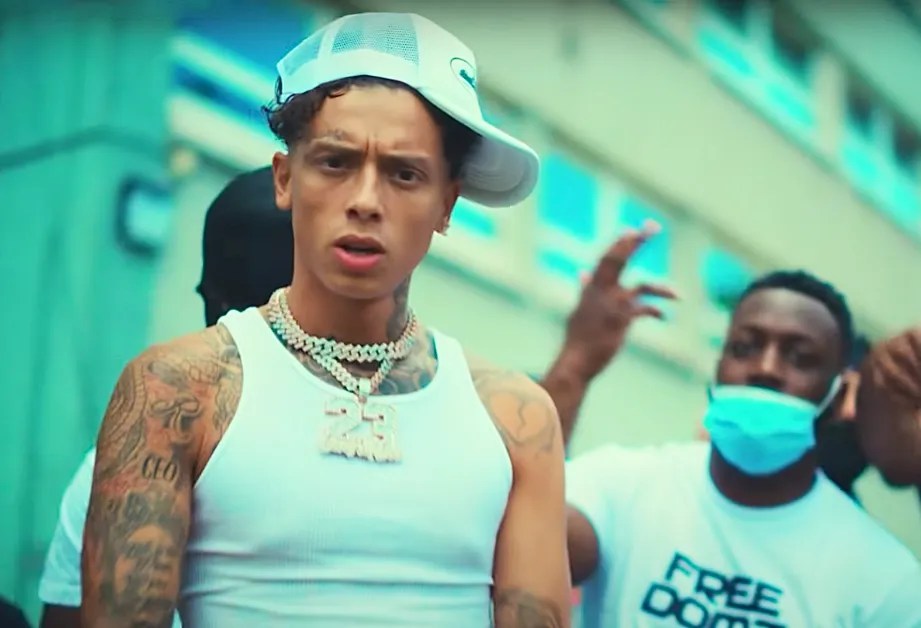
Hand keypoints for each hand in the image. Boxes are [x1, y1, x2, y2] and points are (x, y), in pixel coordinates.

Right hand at [558, 221, 677, 380]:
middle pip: (620, 259)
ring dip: (662, 289)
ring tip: (678, 295)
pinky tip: (663, 316)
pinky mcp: (622, 319)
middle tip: (652, 226)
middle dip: (637, 242)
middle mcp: (601, 290)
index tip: (632, 229)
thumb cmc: (579, 337)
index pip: (607, 258)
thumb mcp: (580, 308)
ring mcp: (613, 303)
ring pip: (643, 286)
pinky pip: (646, 310)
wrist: (577, 359)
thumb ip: (586, 288)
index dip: (620, 243)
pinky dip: (657, 312)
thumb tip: (582, 272)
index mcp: (592, 287)